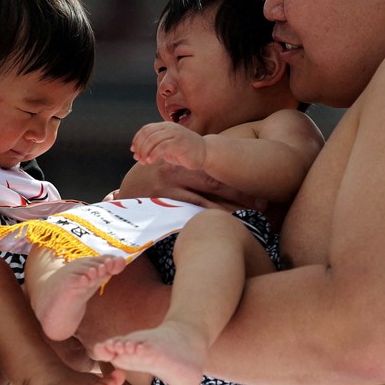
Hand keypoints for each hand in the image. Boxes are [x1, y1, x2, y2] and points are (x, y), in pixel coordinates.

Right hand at [118, 160, 267, 211]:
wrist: (119, 201)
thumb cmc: (148, 185)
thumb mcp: (166, 168)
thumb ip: (188, 167)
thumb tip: (217, 170)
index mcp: (180, 160)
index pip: (215, 168)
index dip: (239, 176)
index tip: (260, 184)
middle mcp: (177, 170)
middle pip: (217, 181)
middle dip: (242, 192)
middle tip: (264, 204)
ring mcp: (170, 187)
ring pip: (209, 197)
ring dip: (234, 207)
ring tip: (254, 215)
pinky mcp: (164, 202)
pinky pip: (193, 211)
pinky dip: (212, 217)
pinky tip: (227, 225)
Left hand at [131, 122, 205, 168]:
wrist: (204, 153)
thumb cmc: (184, 151)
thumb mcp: (166, 147)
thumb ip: (153, 147)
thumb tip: (136, 152)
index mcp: (165, 126)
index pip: (145, 129)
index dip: (137, 139)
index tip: (133, 150)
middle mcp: (169, 127)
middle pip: (147, 134)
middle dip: (140, 147)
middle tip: (137, 158)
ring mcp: (175, 134)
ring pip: (153, 140)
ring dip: (145, 152)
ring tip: (144, 161)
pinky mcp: (180, 143)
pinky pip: (162, 147)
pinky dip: (153, 154)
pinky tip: (150, 161)